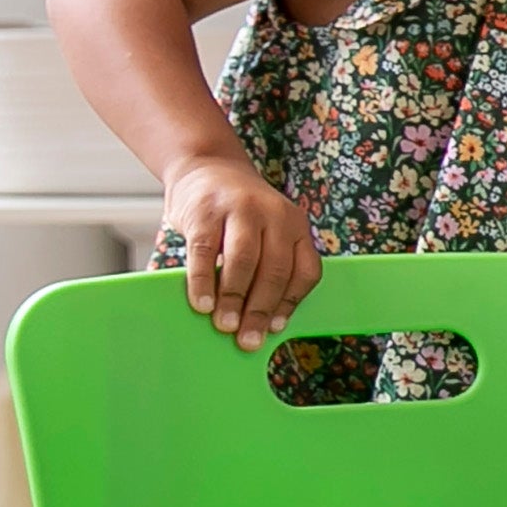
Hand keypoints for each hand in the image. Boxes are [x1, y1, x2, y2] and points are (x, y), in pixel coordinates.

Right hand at [167, 156, 320, 345]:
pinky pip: (205, 252)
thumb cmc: (239, 215)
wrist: (207, 167)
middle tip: (247, 339)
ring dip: (234, 299)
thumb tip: (261, 321)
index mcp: (296, 226)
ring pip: (243, 261)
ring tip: (224, 325)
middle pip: (274, 270)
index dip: (290, 303)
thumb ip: (268, 266)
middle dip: (260, 310)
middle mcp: (275, 215)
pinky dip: (203, 281)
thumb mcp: (266, 232)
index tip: (274, 329)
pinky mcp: (206, 211)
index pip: (304, 271)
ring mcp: (241, 210)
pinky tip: (202, 303)